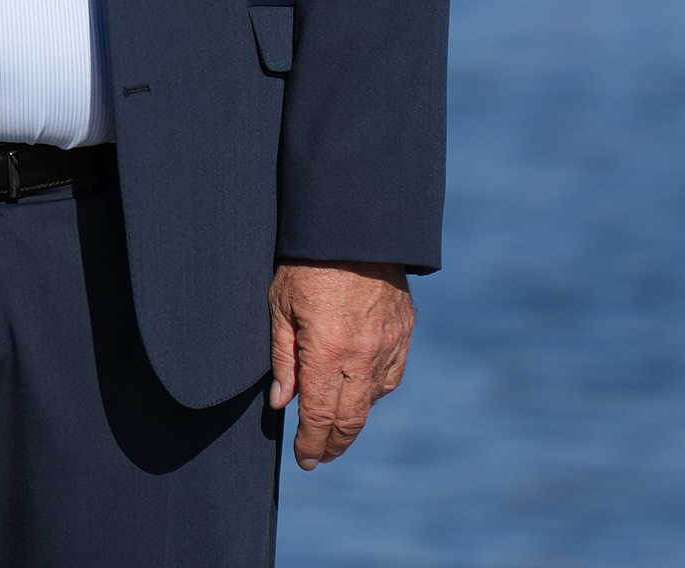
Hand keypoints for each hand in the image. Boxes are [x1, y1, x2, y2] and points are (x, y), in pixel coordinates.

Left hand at [269, 259, 411, 470]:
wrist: (355, 225)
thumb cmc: (307, 262)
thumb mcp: (280, 306)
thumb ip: (283, 359)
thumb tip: (282, 404)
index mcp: (328, 351)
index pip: (320, 416)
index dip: (311, 443)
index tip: (304, 459)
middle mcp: (363, 355)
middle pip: (351, 419)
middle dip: (333, 444)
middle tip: (318, 457)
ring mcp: (389, 345)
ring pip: (372, 400)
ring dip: (353, 419)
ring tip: (333, 427)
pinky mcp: (404, 332)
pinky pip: (391, 376)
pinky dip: (373, 392)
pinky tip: (358, 393)